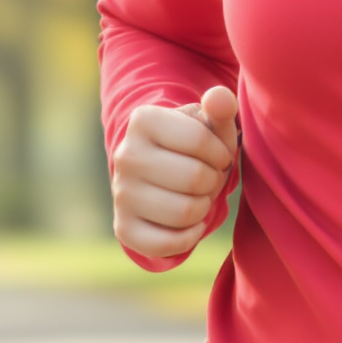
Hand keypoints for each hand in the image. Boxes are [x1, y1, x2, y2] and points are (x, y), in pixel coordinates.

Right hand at [111, 85, 239, 259]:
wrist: (160, 174)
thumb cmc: (193, 146)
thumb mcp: (209, 124)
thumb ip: (221, 106)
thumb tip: (220, 98)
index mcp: (143, 120)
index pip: (200, 140)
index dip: (220, 153)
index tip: (217, 155)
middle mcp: (125, 155)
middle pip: (194, 178)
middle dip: (213, 182)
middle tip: (208, 178)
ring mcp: (121, 193)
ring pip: (185, 212)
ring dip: (204, 208)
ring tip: (198, 196)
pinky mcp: (123, 228)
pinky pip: (168, 244)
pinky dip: (189, 237)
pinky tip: (189, 223)